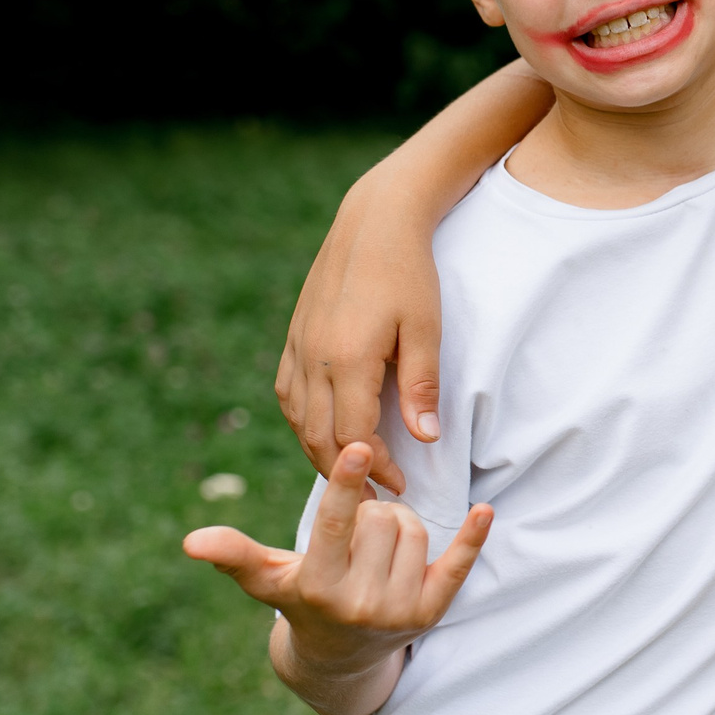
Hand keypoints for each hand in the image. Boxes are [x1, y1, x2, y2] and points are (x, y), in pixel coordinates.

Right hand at [184, 442, 492, 708]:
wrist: (339, 660)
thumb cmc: (299, 601)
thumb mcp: (266, 581)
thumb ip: (235, 555)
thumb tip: (191, 541)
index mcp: (318, 586)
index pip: (335, 527)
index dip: (346, 486)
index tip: (356, 448)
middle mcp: (360, 603)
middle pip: (383, 519)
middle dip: (372, 511)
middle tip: (359, 528)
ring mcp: (399, 611)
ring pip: (414, 530)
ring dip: (399, 524)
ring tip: (378, 544)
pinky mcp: (431, 613)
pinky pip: (458, 566)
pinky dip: (471, 539)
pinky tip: (484, 513)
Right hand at [273, 62, 556, 485]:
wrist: (374, 222)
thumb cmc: (409, 273)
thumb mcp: (426, 329)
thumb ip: (423, 387)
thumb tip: (424, 439)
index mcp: (348, 360)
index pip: (353, 437)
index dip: (374, 468)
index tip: (399, 485)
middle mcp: (313, 357)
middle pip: (318, 436)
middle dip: (344, 470)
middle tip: (374, 492)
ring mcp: (298, 346)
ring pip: (298, 419)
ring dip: (319, 450)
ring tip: (351, 468)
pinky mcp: (294, 335)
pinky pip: (288, 393)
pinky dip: (302, 421)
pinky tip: (323, 429)